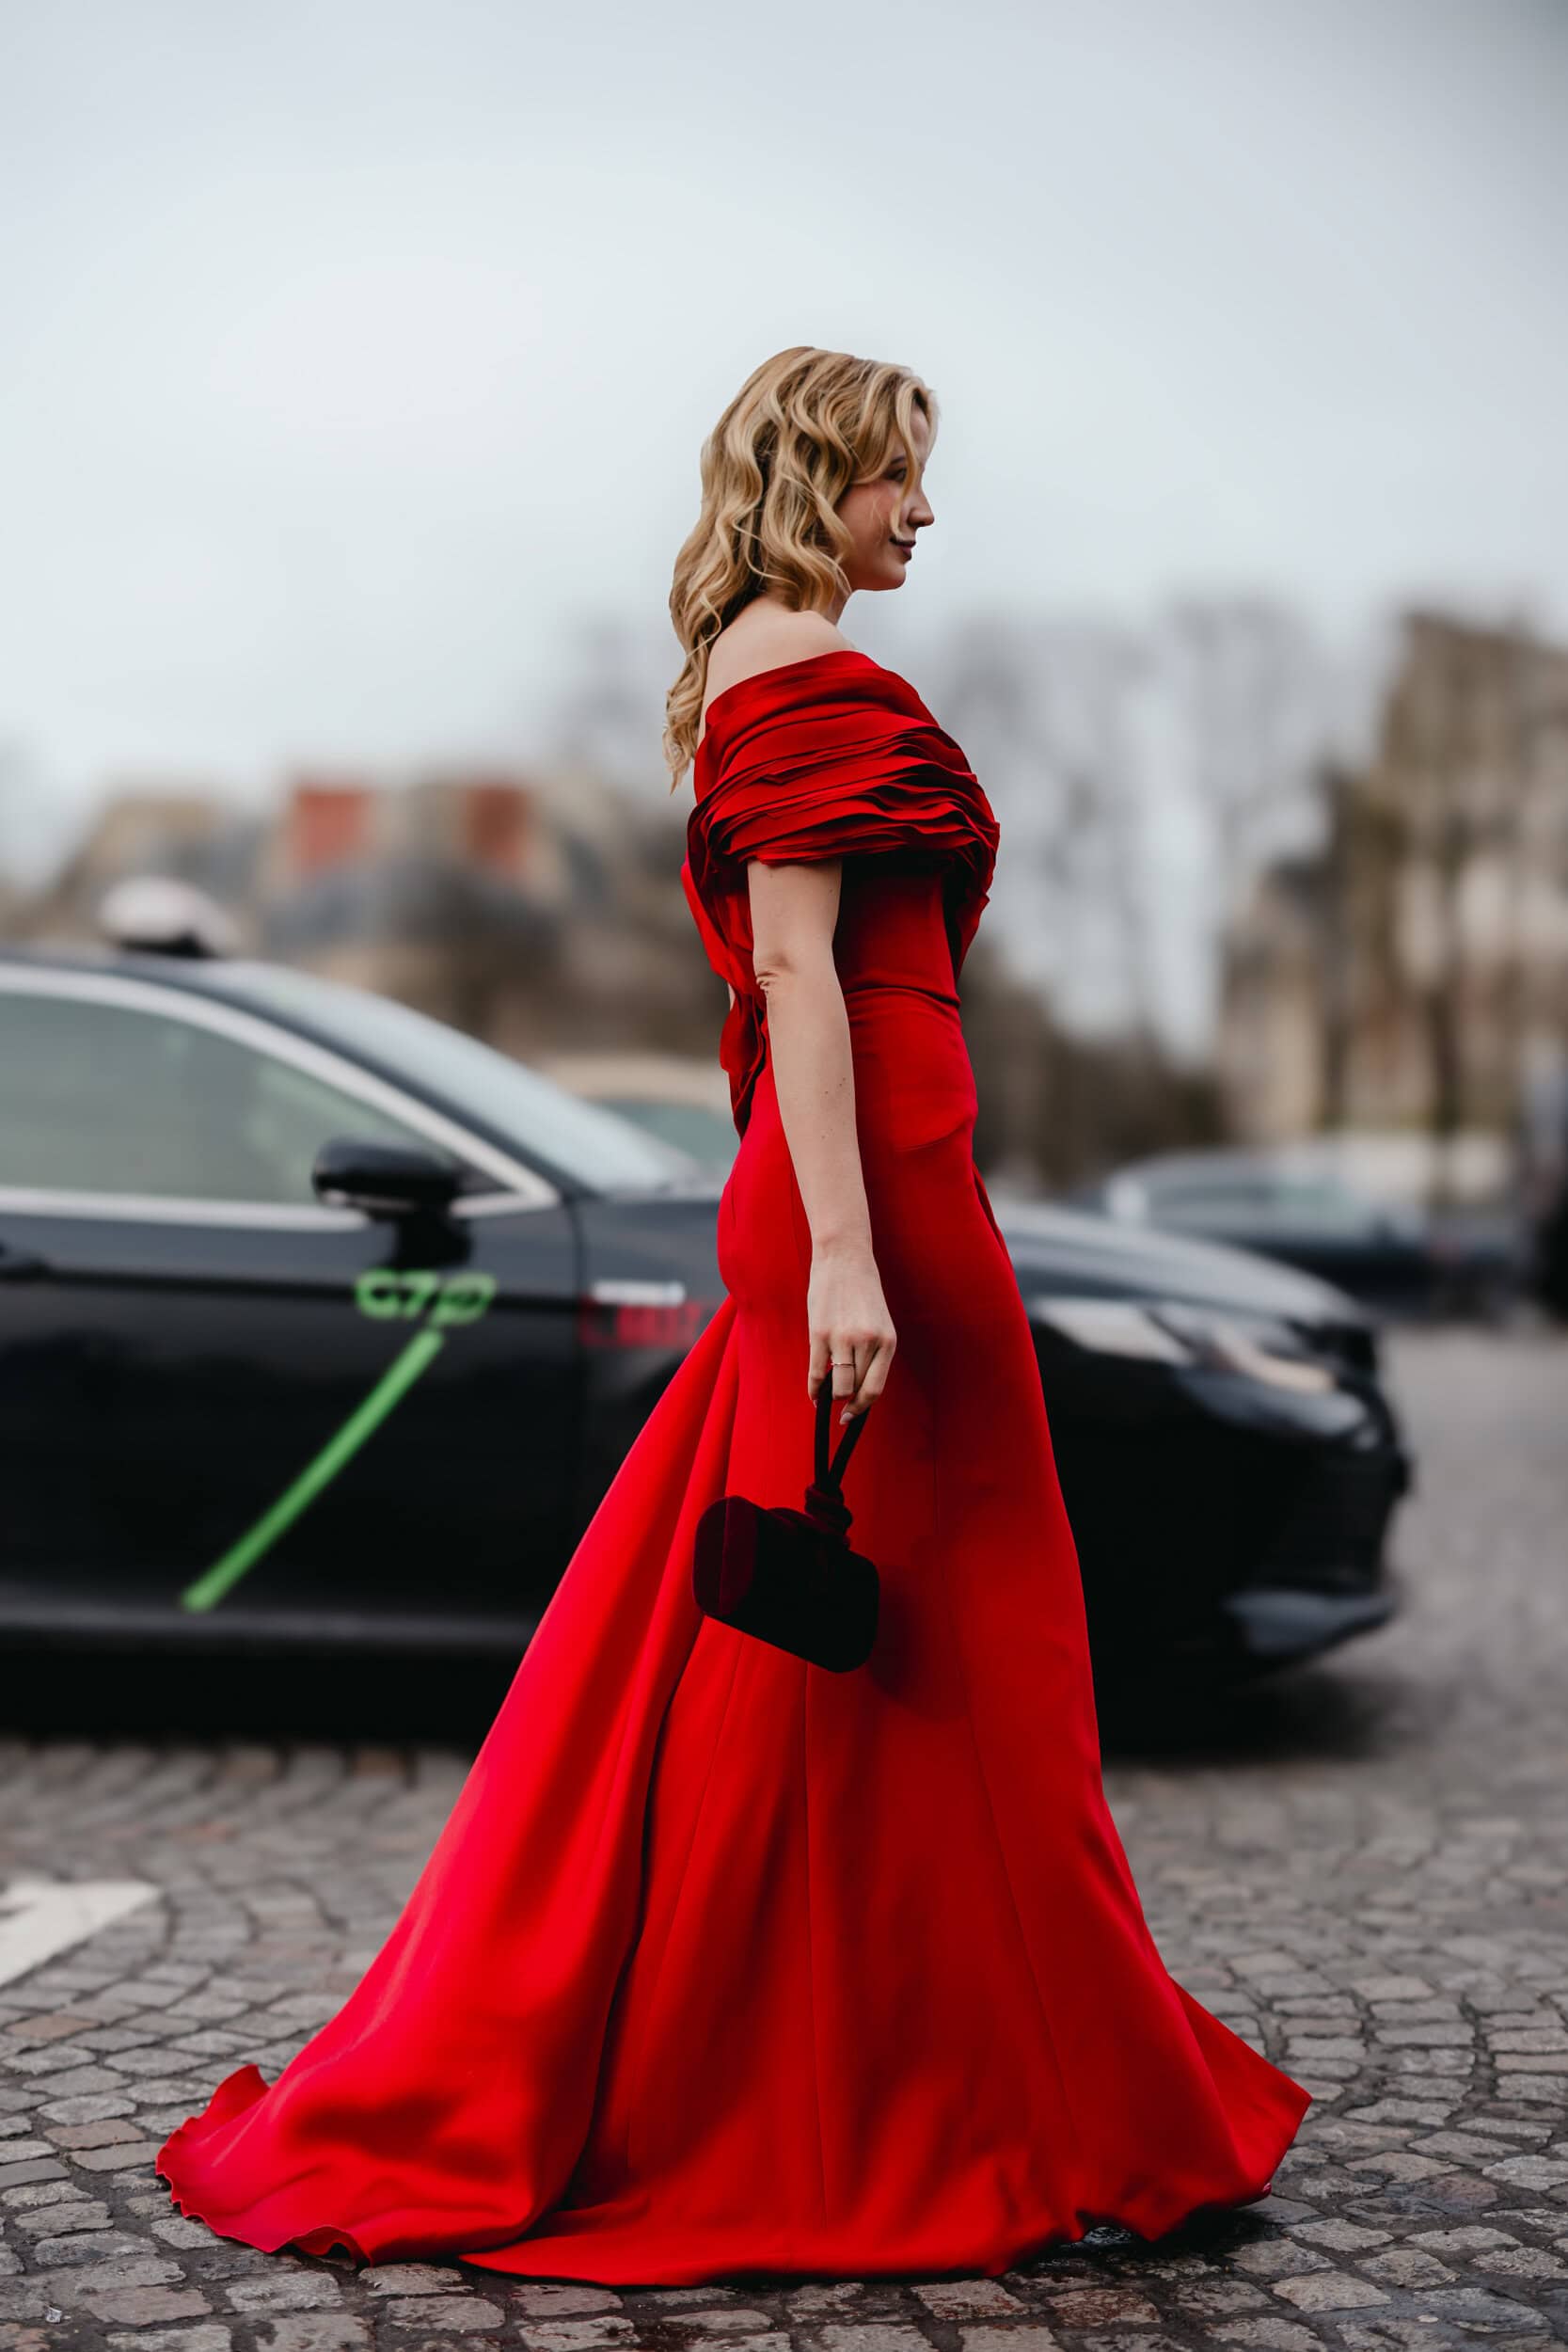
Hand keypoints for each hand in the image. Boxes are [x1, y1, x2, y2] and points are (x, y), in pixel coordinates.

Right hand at [806, 1241, 896, 1421]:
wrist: (844, 1259)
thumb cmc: (862, 1292)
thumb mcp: (878, 1323)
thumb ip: (873, 1353)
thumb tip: (857, 1389)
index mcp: (887, 1341)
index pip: (875, 1388)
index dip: (862, 1408)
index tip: (851, 1417)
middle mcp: (867, 1342)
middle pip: (854, 1389)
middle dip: (846, 1400)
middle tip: (839, 1403)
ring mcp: (843, 1338)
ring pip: (837, 1385)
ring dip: (831, 1394)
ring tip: (827, 1392)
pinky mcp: (819, 1333)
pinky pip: (815, 1372)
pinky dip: (813, 1389)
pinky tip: (813, 1394)